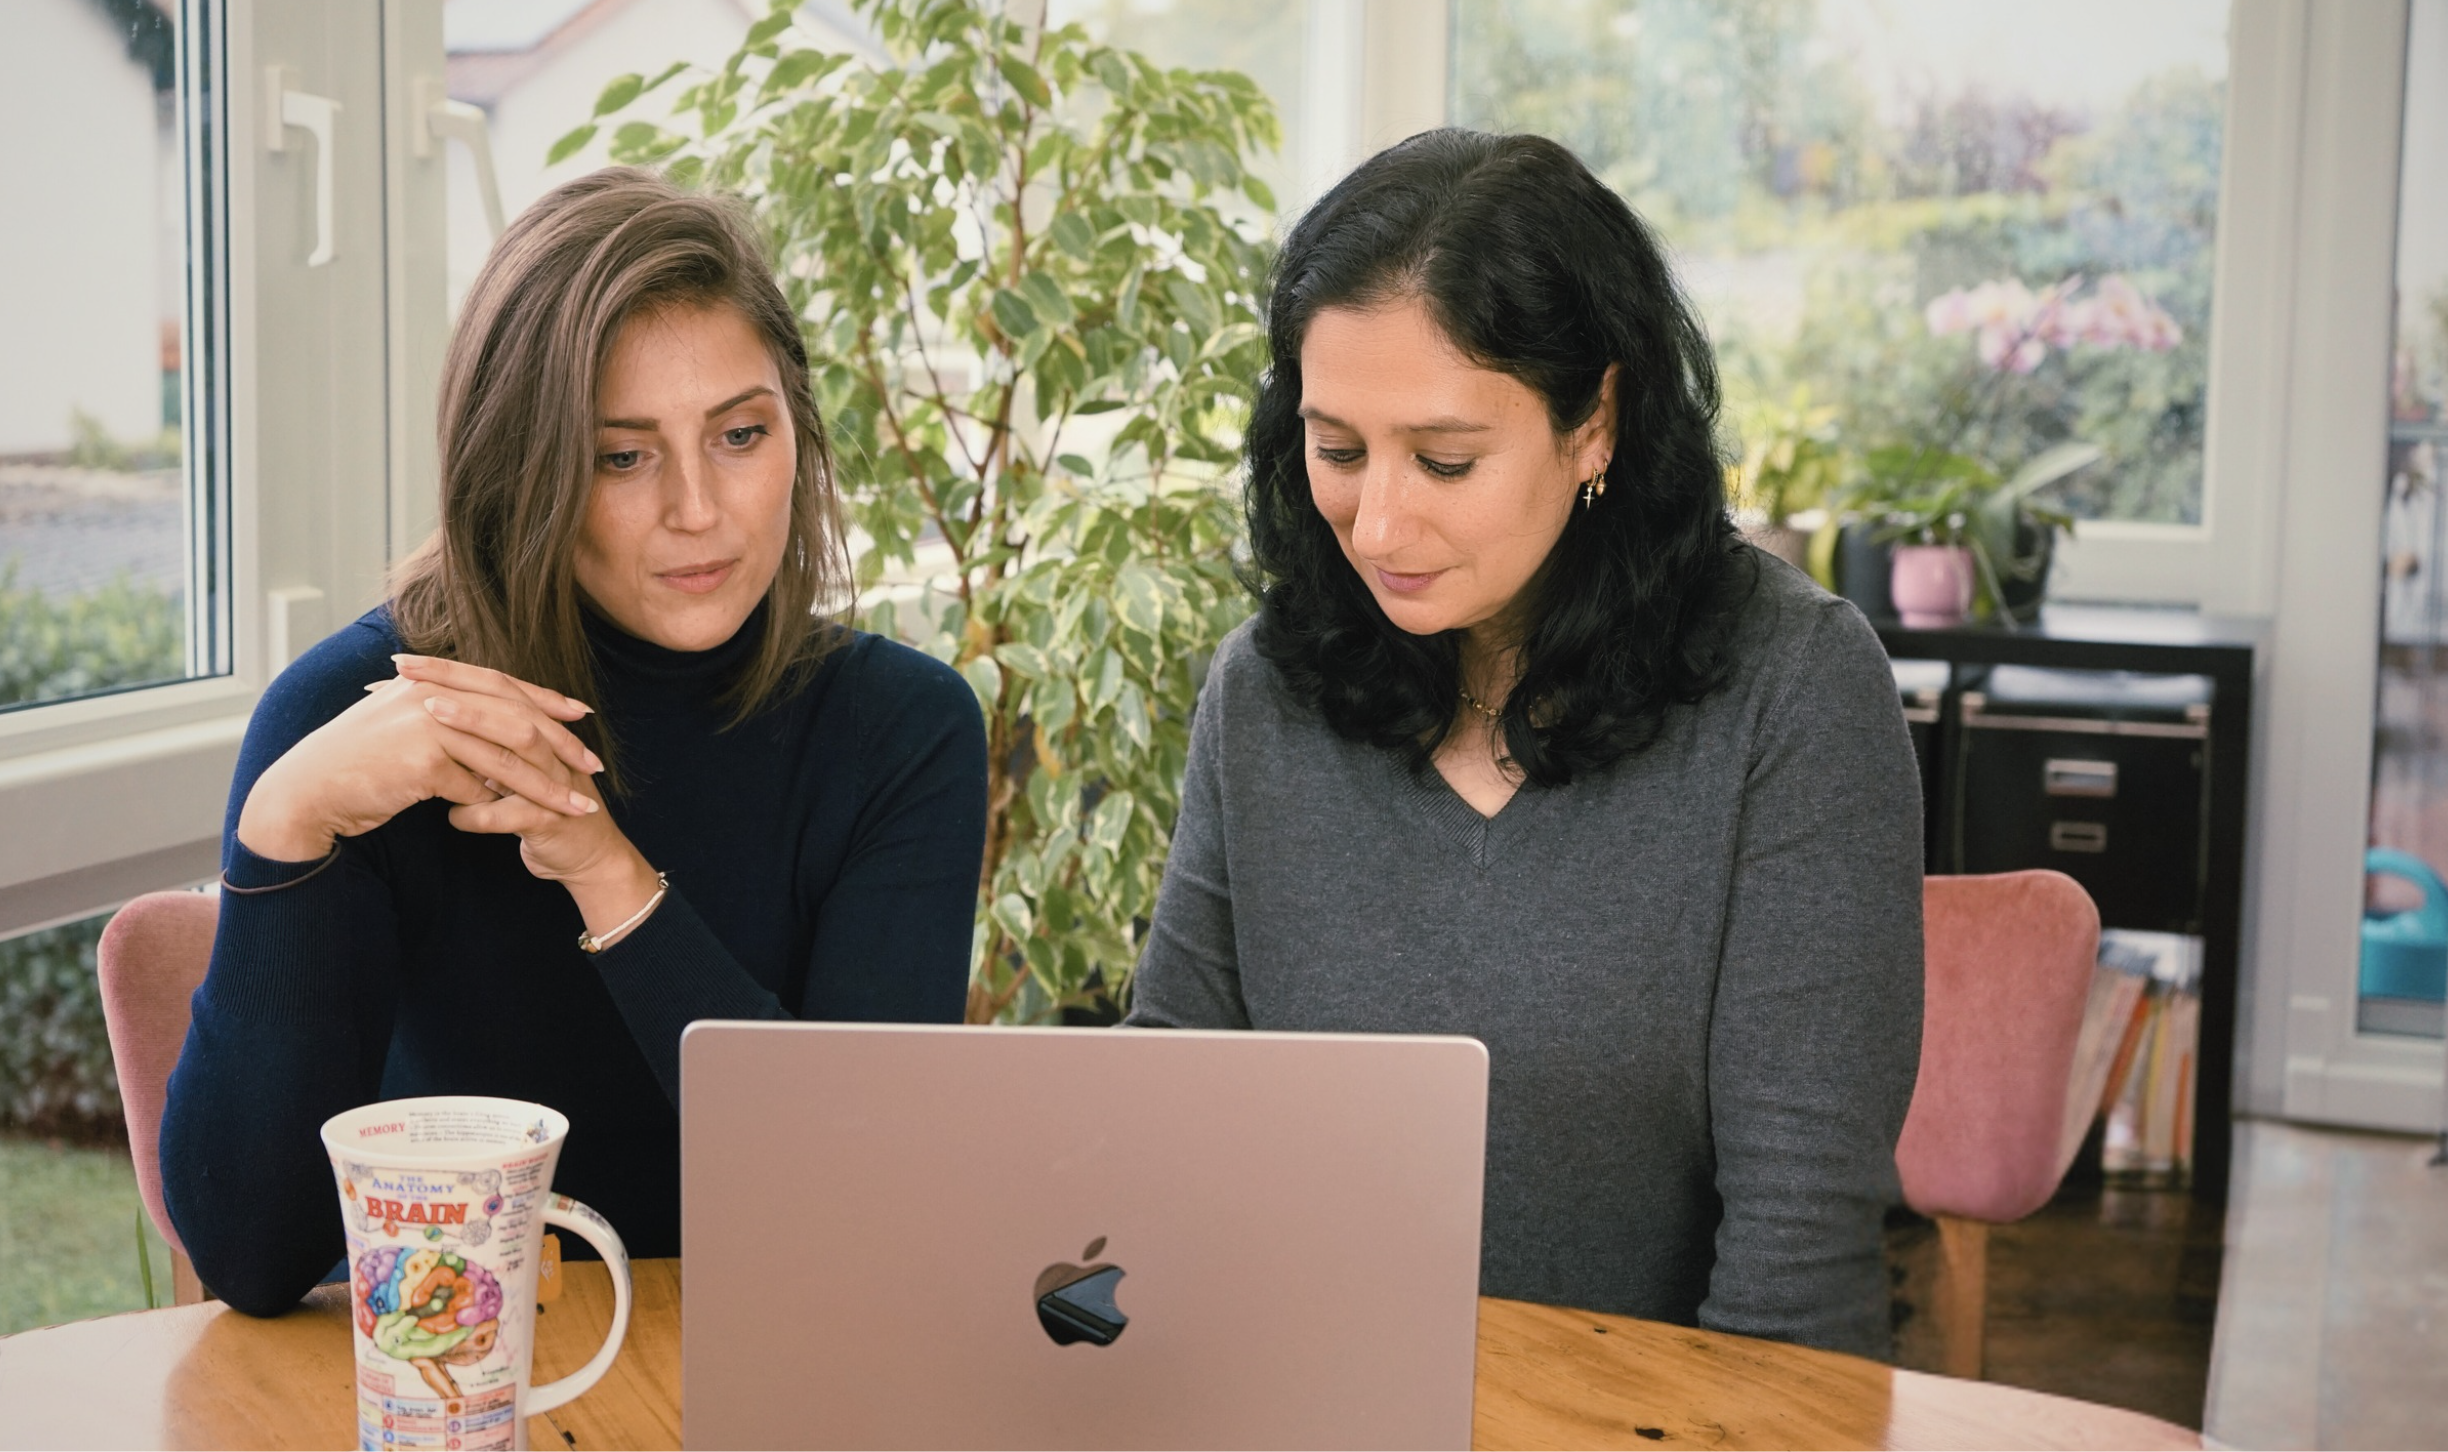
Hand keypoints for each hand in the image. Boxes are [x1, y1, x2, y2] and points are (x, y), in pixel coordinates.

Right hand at [237, 654, 601, 863]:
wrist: (307, 790)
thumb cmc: (357, 763)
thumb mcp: (404, 727)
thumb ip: (449, 720)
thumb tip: (499, 737)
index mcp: (432, 680)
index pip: (503, 684)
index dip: (546, 700)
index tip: (581, 716)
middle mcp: (432, 694)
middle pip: (516, 718)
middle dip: (562, 745)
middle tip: (594, 766)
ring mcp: (428, 725)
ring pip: (506, 758)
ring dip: (546, 787)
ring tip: (577, 807)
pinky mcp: (424, 761)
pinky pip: (475, 788)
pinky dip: (490, 806)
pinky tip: (504, 819)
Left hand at [388, 658, 664, 939]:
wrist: (587, 856)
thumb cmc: (536, 808)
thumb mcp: (507, 769)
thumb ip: (481, 743)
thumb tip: (428, 714)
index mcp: (536, 732)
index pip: (493, 688)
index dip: (450, 672)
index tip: (402, 664)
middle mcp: (549, 749)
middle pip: (508, 706)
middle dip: (459, 687)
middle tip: (410, 677)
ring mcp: (555, 782)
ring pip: (518, 748)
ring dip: (477, 728)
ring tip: (432, 716)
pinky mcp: (553, 820)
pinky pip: (515, 814)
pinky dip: (480, 815)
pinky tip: (451, 817)